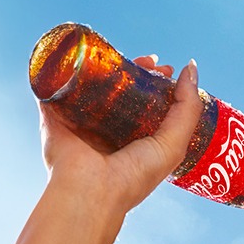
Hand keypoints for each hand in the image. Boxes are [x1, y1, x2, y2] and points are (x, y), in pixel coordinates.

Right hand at [39, 57, 203, 214]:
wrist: (91, 192)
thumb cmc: (133, 176)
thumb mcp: (174, 144)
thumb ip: (187, 107)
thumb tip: (190, 67)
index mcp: (133, 140)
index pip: (146, 103)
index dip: (157, 83)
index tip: (165, 69)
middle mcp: (106, 131)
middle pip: (120, 90)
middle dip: (134, 71)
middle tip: (148, 61)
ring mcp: (79, 122)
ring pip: (91, 83)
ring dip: (103, 65)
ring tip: (118, 55)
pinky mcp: (53, 116)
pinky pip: (53, 85)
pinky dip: (59, 68)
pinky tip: (74, 50)